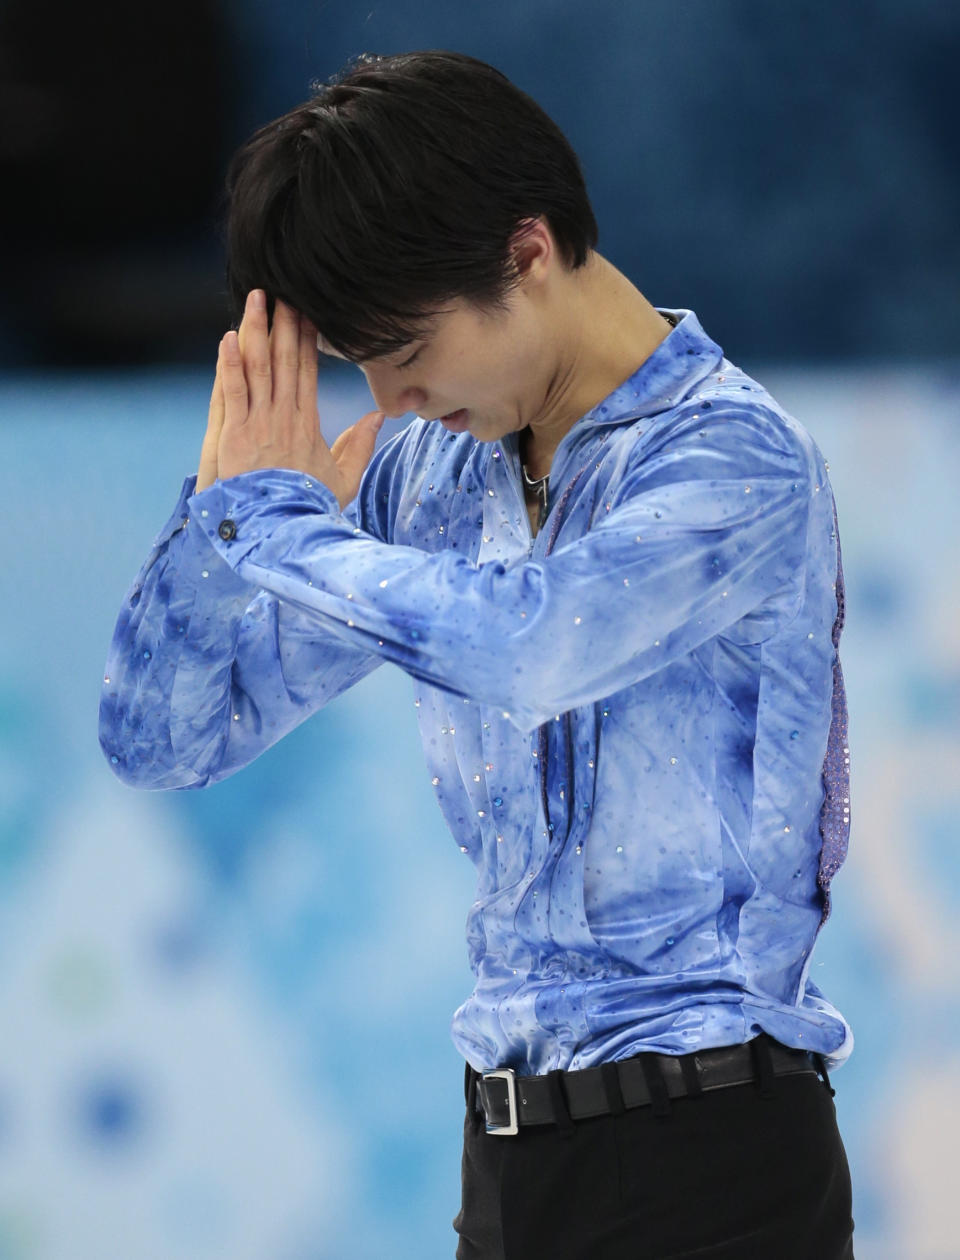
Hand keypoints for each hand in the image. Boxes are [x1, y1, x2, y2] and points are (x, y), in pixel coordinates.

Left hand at [196, 289, 384, 509]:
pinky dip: (229, 365)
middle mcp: (286, 418)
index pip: (307, 371)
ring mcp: (261, 425)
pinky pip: (233, 393)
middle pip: (286, 360)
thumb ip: (359, 447)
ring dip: (255, 331)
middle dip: (283, 323)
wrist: (284, 531)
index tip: (305, 311)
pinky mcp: (236, 436)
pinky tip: (227, 338)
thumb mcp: (343, 480)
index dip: (306, 338)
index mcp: (308, 424)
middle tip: (281, 290)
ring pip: (259, 368)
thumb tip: (378, 417)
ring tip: (255, 299)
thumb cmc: (310, 508)